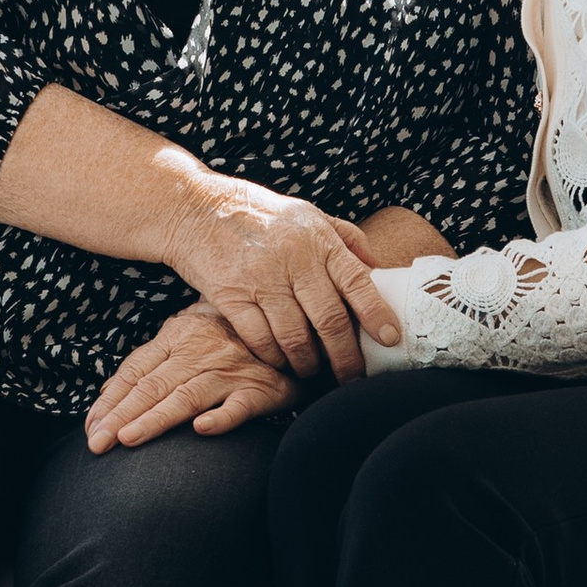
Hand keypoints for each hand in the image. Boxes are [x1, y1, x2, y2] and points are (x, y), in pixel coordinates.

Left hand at [85, 304, 298, 450]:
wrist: (290, 329)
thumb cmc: (230, 337)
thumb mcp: (188, 337)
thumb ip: (153, 360)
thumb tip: (109, 392)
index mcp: (179, 335)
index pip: (136, 370)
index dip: (111, 399)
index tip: (90, 426)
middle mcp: (201, 350)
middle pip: (153, 386)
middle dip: (121, 416)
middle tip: (96, 444)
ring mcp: (231, 370)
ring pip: (187, 396)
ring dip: (156, 419)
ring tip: (128, 439)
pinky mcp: (262, 389)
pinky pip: (239, 405)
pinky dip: (221, 417)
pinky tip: (202, 430)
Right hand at [162, 173, 402, 380]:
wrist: (197, 209)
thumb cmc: (261, 215)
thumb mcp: (308, 214)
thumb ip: (346, 238)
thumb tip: (379, 267)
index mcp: (318, 241)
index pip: (357, 282)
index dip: (377, 314)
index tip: (390, 339)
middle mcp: (294, 260)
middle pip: (329, 320)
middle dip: (346, 357)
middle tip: (352, 376)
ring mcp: (260, 279)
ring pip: (294, 337)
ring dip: (308, 363)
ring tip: (313, 371)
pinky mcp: (230, 296)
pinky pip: (260, 339)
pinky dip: (274, 357)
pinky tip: (280, 360)